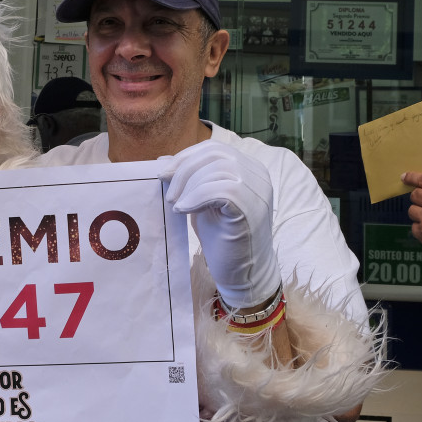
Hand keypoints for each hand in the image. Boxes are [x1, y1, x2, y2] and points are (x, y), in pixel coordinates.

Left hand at [161, 141, 277, 308]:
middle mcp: (257, 174)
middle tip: (168, 193)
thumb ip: (190, 180)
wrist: (242, 272)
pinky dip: (196, 197)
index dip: (186, 157)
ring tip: (176, 205)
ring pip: (217, 169)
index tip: (163, 173)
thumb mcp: (202, 201)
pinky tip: (183, 210)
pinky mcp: (252, 207)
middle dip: (184, 170)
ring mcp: (258, 190)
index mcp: (248, 168)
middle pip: (215, 154)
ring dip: (189, 185)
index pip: (214, 149)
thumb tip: (164, 160)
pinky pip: (220, 189)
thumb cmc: (223, 237)